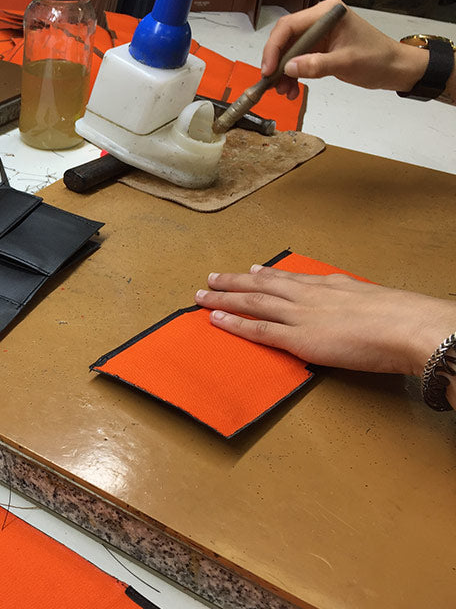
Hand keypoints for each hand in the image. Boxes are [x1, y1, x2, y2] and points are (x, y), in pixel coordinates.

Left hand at [194, 264, 455, 376]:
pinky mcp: (297, 339)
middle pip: (262, 286)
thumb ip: (354, 298)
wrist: (406, 327)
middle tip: (212, 278)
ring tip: (201, 295)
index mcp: (328, 286)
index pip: (289, 278)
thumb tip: (352, 303)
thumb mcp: (373, 298)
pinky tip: (215, 319)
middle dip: (234, 281)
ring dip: (223, 298)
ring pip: (252, 303)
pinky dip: (234, 323)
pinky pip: (257, 330)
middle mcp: (308, 296)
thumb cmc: (400, 317)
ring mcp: (299, 316)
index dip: (267, 274)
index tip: (252, 269)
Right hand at [261, 0, 427, 98]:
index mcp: (327, 14)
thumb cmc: (377, 59)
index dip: (274, 48)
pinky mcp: (319, 48)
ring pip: (288, 52)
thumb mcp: (346, 63)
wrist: (394, 69)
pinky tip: (293, 90)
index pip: (289, 26)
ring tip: (284, 91)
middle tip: (271, 83)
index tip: (268, 70)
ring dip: (283, 73)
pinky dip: (292, 76)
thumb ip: (316, 65)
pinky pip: (297, 60)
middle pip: (285, 38)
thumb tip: (288, 68)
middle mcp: (319, 20)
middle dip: (276, 63)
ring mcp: (318, 34)